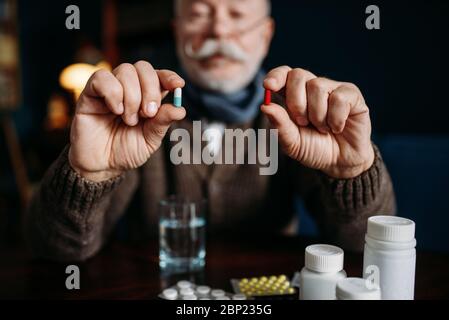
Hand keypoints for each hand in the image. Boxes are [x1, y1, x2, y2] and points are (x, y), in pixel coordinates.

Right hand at [69, 61, 185, 181]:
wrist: (101, 165)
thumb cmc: (125, 151)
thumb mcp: (149, 140)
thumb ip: (162, 123)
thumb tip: (180, 109)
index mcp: (147, 97)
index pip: (160, 76)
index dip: (169, 77)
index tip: (178, 85)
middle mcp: (129, 88)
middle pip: (143, 68)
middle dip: (151, 89)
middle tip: (148, 113)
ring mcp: (109, 88)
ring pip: (125, 70)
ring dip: (132, 96)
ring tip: (129, 120)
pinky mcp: (90, 92)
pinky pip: (101, 76)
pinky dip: (113, 92)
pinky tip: (115, 111)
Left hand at [261, 66, 374, 178]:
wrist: (340, 163)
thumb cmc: (314, 149)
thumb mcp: (292, 142)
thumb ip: (279, 125)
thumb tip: (265, 106)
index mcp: (294, 95)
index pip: (283, 74)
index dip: (276, 76)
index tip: (268, 86)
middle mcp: (313, 87)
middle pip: (298, 75)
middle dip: (296, 102)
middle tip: (302, 123)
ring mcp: (333, 89)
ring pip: (318, 86)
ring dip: (317, 115)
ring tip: (322, 129)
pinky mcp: (352, 95)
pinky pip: (339, 98)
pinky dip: (335, 119)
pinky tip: (337, 128)